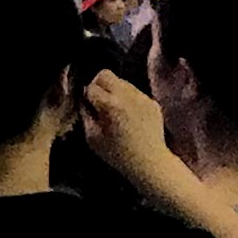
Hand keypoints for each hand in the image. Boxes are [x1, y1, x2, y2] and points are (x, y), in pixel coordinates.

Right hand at [75, 71, 179, 195]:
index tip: (89, 106)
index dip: (87, 96)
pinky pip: (135, 92)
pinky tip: (130, 117)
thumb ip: (86, 115)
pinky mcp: (152, 102)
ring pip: (122, 82)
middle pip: (106, 75)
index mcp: (110, 105)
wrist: (150, 162)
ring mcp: (142, 97)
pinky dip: (129, 99)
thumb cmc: (118, 154)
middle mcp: (127, 96)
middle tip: (100, 102)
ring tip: (116, 111)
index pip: (91, 86)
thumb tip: (85, 102)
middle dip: (99, 86)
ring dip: (115, 92)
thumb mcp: (92, 138)